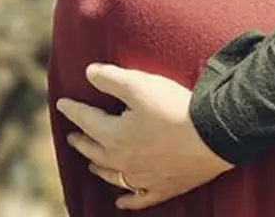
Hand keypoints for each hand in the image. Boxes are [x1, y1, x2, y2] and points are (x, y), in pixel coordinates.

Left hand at [55, 64, 232, 209]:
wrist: (213, 136)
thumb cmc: (174, 108)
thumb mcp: (139, 85)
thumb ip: (110, 78)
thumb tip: (88, 73)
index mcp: (113, 135)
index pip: (85, 119)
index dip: (72, 109)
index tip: (62, 103)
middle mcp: (122, 160)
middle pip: (94, 150)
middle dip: (81, 140)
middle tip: (72, 136)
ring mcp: (142, 178)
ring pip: (112, 175)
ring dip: (98, 167)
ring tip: (90, 162)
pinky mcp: (163, 188)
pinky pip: (139, 199)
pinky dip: (127, 201)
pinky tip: (120, 202)